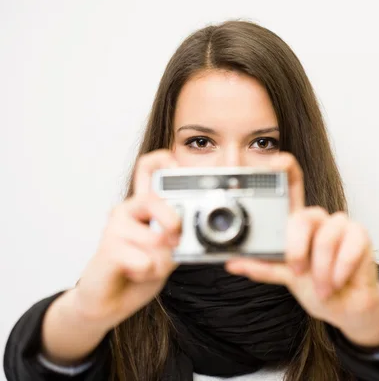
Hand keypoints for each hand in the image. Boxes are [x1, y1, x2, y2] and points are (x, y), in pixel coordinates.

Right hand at [71, 149, 181, 330]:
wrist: (109, 301)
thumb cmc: (141, 270)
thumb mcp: (170, 250)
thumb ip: (180, 236)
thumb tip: (186, 230)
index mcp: (144, 205)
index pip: (148, 168)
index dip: (164, 160)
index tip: (178, 167)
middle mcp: (128, 209)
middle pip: (153, 199)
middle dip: (172, 222)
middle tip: (175, 239)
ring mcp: (114, 227)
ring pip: (156, 239)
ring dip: (162, 261)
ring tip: (147, 266)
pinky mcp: (107, 249)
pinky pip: (145, 261)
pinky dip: (149, 274)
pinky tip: (134, 274)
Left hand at [225, 153, 378, 347]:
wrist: (345, 308)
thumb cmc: (316, 287)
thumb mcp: (284, 277)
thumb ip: (262, 266)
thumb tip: (233, 262)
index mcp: (298, 224)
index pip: (293, 187)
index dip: (287, 169)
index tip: (276, 161)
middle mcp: (319, 220)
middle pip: (305, 216)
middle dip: (297, 249)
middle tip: (297, 272)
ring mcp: (340, 225)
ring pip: (326, 237)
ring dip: (321, 269)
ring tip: (321, 286)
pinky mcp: (360, 235)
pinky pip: (348, 247)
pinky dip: (340, 270)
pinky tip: (337, 280)